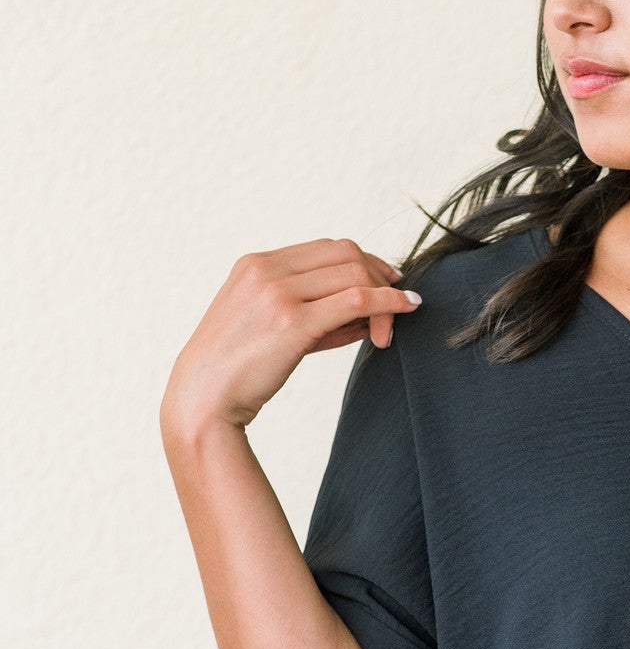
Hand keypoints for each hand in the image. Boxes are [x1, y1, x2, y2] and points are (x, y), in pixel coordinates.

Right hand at [160, 237, 421, 435]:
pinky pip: (357, 300)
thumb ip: (311, 314)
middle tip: (397, 306)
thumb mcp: (267, 327)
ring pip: (355, 273)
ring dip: (385, 297)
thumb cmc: (235, 371)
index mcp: (255, 263)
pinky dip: (389, 303)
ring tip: (389, 329)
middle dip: (378, 277)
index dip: (364, 262)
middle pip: (346, 253)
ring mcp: (278, 293)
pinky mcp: (293, 322)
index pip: (326, 247)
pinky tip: (407, 309)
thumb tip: (364, 315)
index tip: (386, 283)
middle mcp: (266, 270)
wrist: (202, 400)